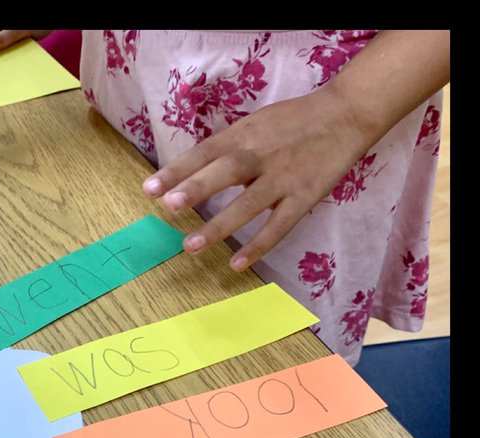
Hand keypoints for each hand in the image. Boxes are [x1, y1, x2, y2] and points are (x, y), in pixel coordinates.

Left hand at [142, 88, 374, 271]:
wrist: (347, 114)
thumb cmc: (291, 123)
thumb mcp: (254, 125)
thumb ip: (224, 149)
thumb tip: (185, 175)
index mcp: (245, 135)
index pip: (206, 151)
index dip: (178, 169)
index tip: (149, 189)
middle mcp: (262, 155)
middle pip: (228, 171)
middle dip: (199, 188)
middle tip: (170, 207)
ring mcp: (285, 178)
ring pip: (250, 203)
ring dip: (220, 225)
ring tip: (191, 246)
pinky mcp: (304, 197)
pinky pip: (279, 226)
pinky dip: (258, 246)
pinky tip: (235, 265)